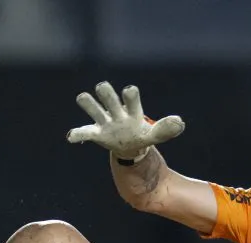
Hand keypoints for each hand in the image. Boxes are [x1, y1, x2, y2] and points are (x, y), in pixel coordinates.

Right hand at [67, 81, 184, 160]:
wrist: (129, 146)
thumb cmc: (141, 134)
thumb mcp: (154, 135)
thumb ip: (166, 129)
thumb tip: (180, 123)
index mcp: (131, 109)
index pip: (129, 96)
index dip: (129, 93)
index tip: (129, 92)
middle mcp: (116, 111)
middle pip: (107, 95)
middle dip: (106, 92)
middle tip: (103, 89)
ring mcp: (105, 122)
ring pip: (92, 109)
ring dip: (88, 104)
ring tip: (83, 98)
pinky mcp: (96, 134)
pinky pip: (83, 132)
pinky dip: (77, 134)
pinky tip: (71, 137)